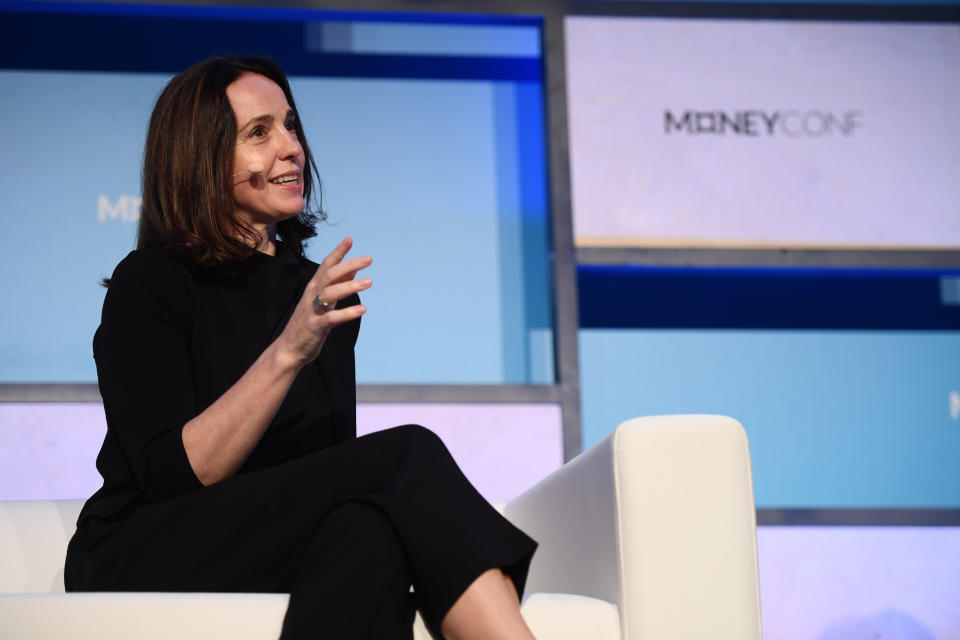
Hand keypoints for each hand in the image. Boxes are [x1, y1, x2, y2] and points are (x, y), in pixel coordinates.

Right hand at [276, 237, 370, 367]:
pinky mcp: (315, 327)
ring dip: (350, 286)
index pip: (326, 265)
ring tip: (369, 282)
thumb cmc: (308, 323)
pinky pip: (332, 318)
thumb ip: (336, 286)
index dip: (338, 252)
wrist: (289, 349)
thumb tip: (353, 270)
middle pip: (330, 275)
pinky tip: (362, 309)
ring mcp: (312, 311)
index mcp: (313, 288)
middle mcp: (311, 296)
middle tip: (368, 259)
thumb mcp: (322, 301)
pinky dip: (347, 313)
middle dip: (349, 265)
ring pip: (330, 293)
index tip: (350, 239)